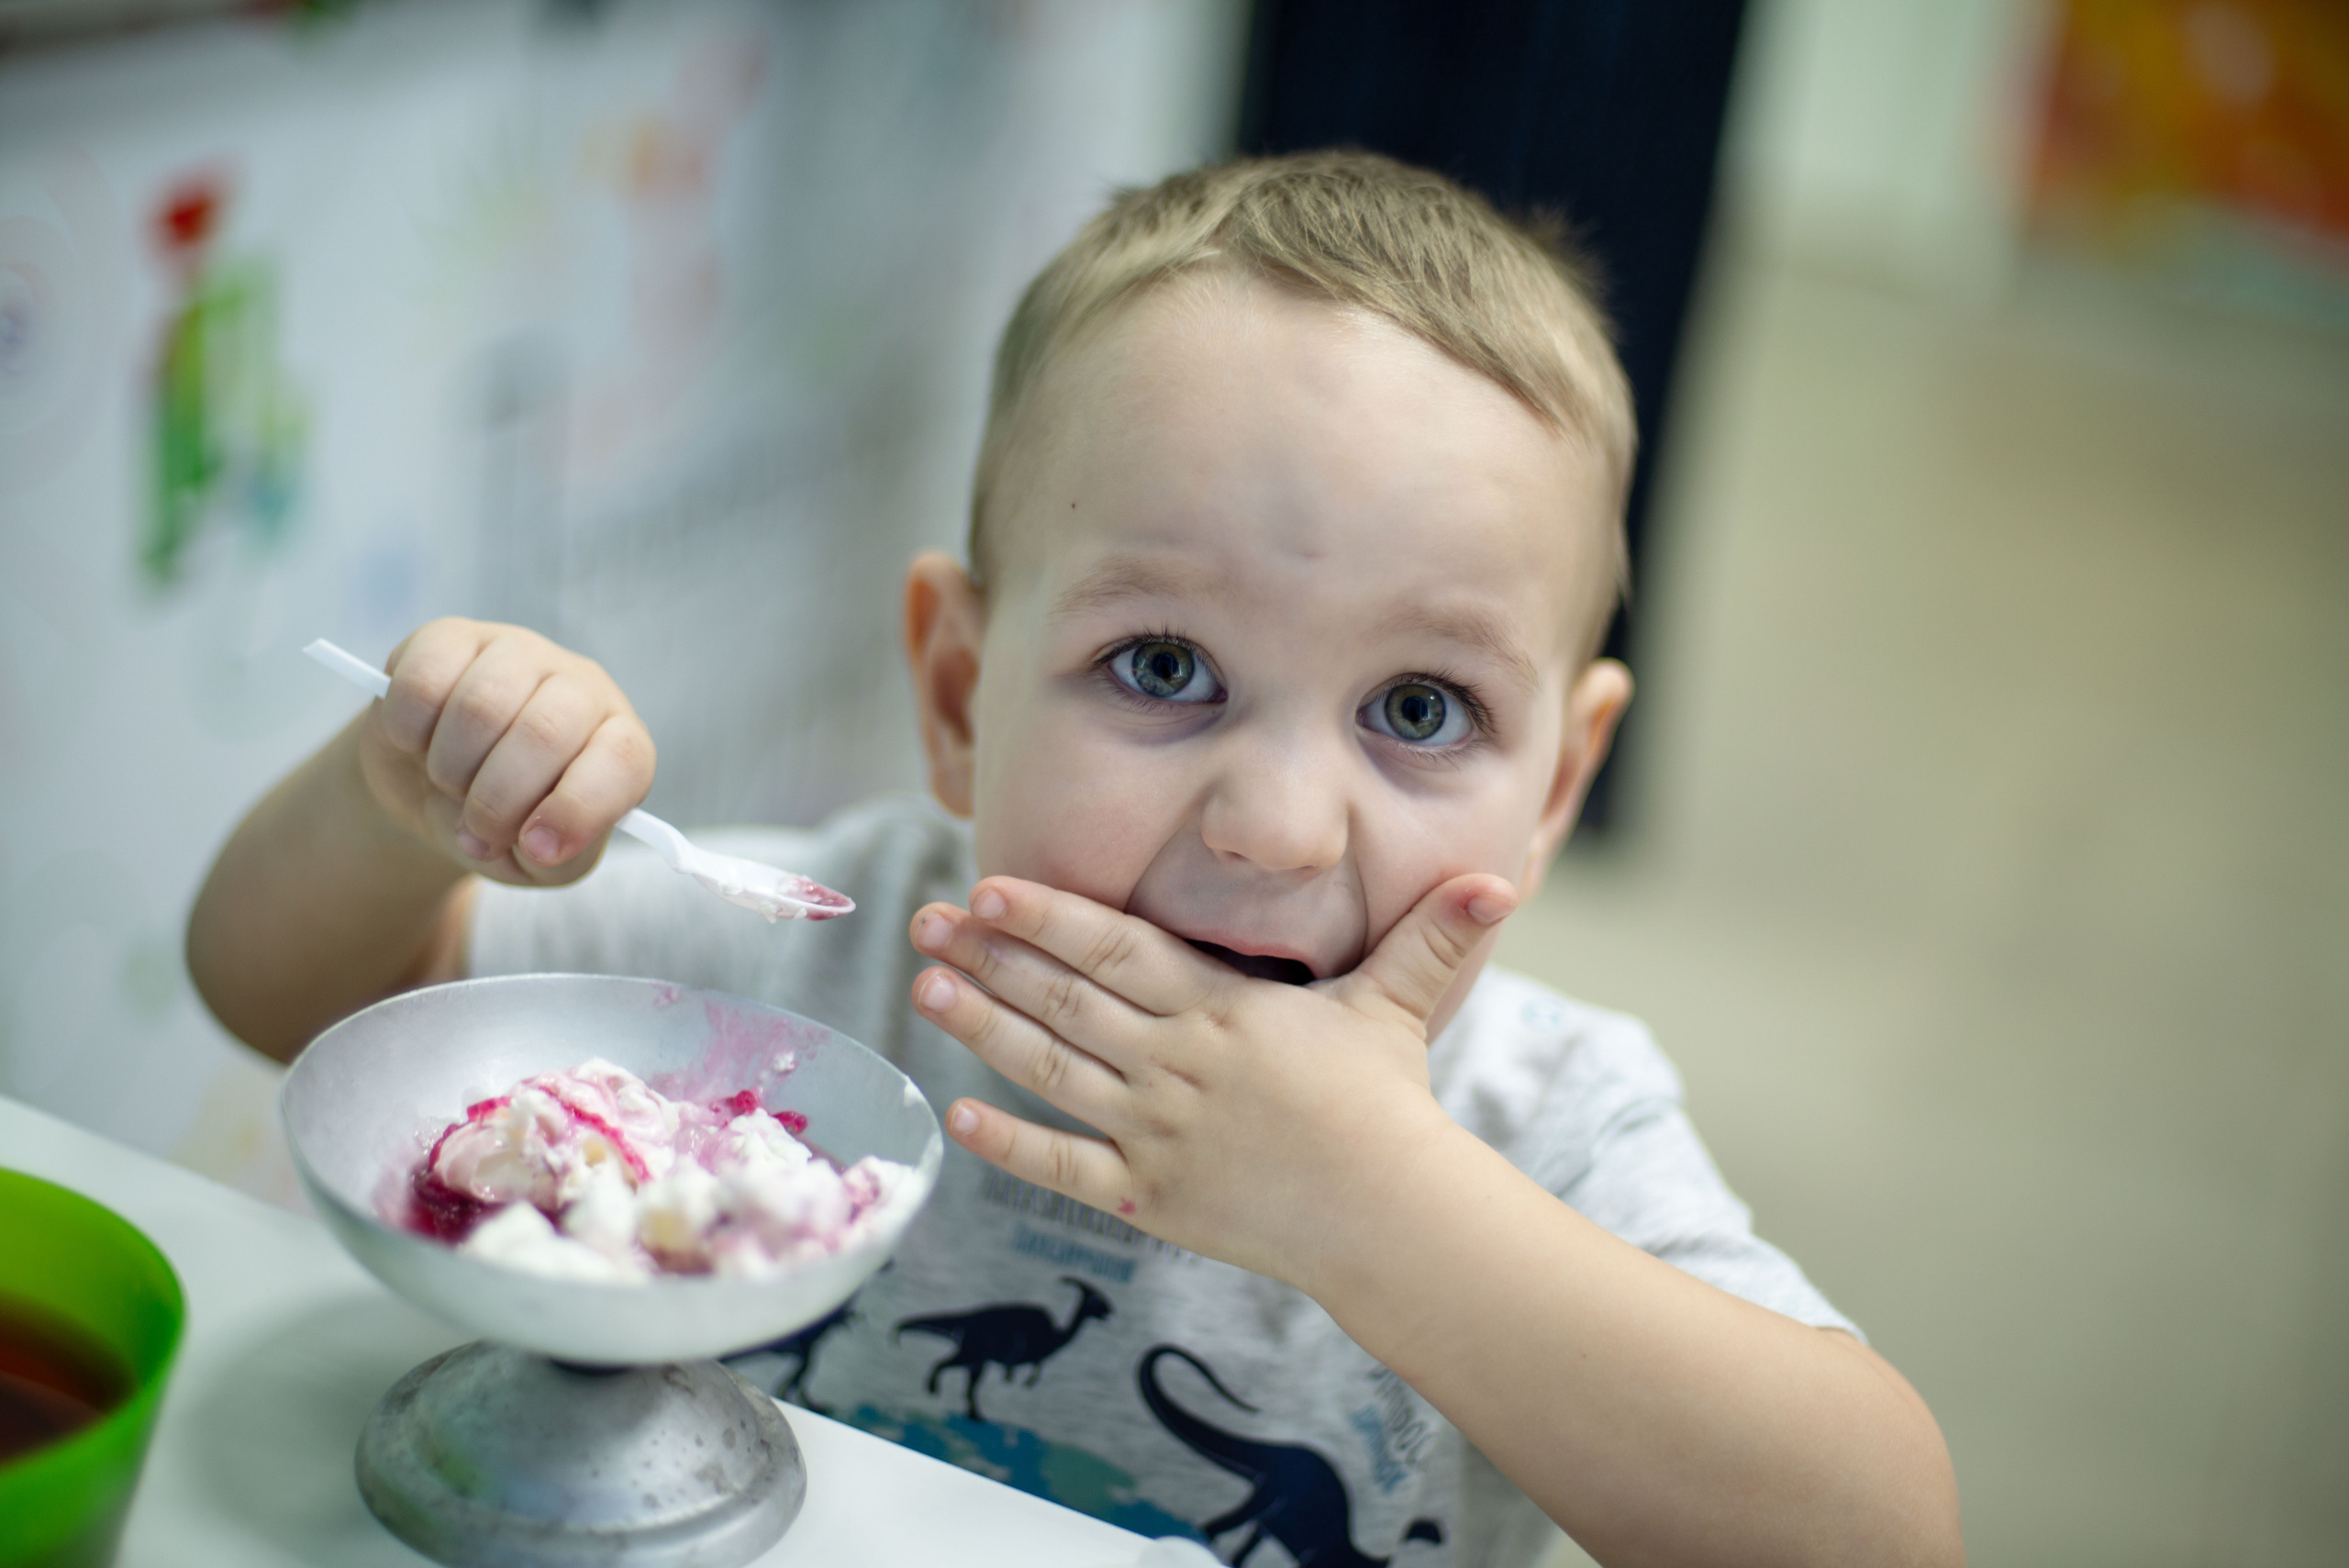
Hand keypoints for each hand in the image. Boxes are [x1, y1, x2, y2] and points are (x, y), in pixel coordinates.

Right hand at [359, 619, 654, 886]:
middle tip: (478, 828)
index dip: (576, 810)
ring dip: (451, 770)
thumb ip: (557, 858)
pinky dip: (408, 732)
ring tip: (451, 784)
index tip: (533, 848)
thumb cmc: (505, 826)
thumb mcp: (541, 862)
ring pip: (480, 707)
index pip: (622, 760)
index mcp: (619, 743)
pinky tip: (418, 744)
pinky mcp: (452, 638)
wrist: (431, 793)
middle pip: (543, 733)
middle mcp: (580, 688)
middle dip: (496, 801)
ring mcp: (518, 653)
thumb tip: (539, 841)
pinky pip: (423, 683)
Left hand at [907, 873, 1515, 1289]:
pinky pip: (1066, 1168)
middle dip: (990, 958)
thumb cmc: (1388, 1104)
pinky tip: (960, 1115)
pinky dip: (1010, 1145)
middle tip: (927, 921)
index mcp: (1222, 1010)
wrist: (1392, 1220)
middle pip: (1066, 1003)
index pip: (1118, 950)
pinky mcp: (1150, 1198)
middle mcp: (1178, 1066)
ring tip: (925, 989)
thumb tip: (1500, 878)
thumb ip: (1430, 936)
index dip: (1049, 917)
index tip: (990, 890)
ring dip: (983, 1029)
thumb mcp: (1398, 1006)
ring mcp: (1158, 1134)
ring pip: (1051, 1073)